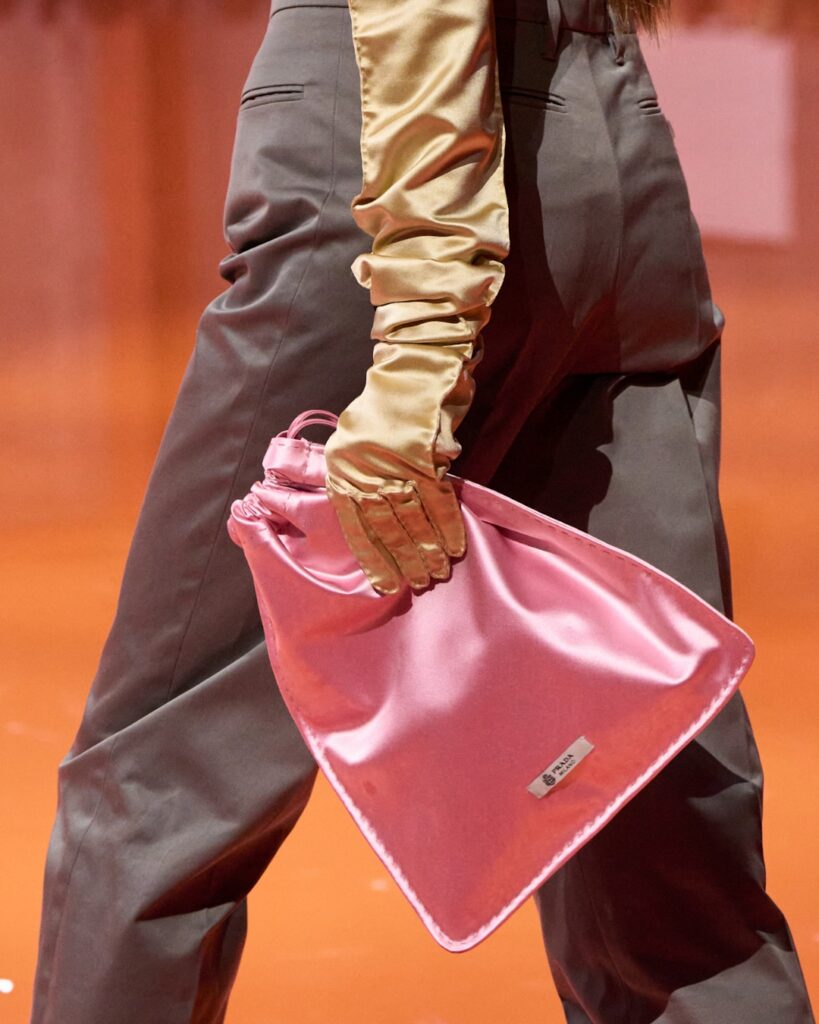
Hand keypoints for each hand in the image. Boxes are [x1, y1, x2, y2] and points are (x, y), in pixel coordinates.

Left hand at [324, 342, 469, 594]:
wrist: (413, 364)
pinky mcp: (426, 454)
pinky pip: (439, 498)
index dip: (372, 557)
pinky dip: (448, 524)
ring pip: (412, 517)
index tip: (385, 585)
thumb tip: (382, 517)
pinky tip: (455, 546)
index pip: (355, 524)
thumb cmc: (386, 405)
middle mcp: (365, 468)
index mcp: (343, 467)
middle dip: (404, 558)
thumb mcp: (359, 440)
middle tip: (418, 584)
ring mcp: (396, 462)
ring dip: (427, 548)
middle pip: (386, 525)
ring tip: (437, 573)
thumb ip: (366, 479)